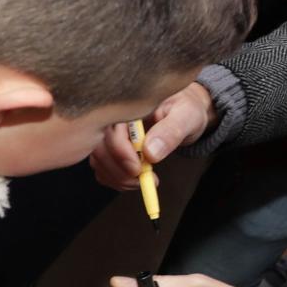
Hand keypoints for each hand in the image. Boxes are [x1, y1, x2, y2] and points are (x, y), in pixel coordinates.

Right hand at [91, 82, 211, 188]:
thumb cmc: (186, 109)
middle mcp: (113, 118)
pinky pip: (103, 168)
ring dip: (119, 178)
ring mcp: (109, 134)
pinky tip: (136, 179)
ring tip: (145, 180)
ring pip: (99, 161)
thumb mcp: (186, 116)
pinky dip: (116, 180)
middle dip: (119, 170)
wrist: (184, 113)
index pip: (110, 130)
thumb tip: (150, 153)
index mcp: (128, 105)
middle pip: (100, 148)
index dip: (120, 152)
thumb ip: (170, 132)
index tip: (138, 169)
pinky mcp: (111, 148)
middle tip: (144, 180)